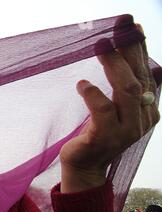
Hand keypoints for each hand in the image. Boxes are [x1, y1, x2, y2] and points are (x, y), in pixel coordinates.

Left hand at [60, 24, 159, 192]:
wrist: (85, 166)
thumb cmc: (98, 133)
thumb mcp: (117, 110)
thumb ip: (127, 89)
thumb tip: (136, 58)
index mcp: (147, 110)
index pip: (146, 74)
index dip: (140, 49)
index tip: (132, 26)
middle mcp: (142, 119)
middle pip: (139, 78)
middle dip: (130, 50)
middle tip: (118, 27)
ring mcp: (126, 130)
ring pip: (126, 91)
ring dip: (113, 65)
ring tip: (100, 46)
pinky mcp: (105, 138)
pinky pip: (102, 110)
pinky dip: (93, 94)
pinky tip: (82, 84)